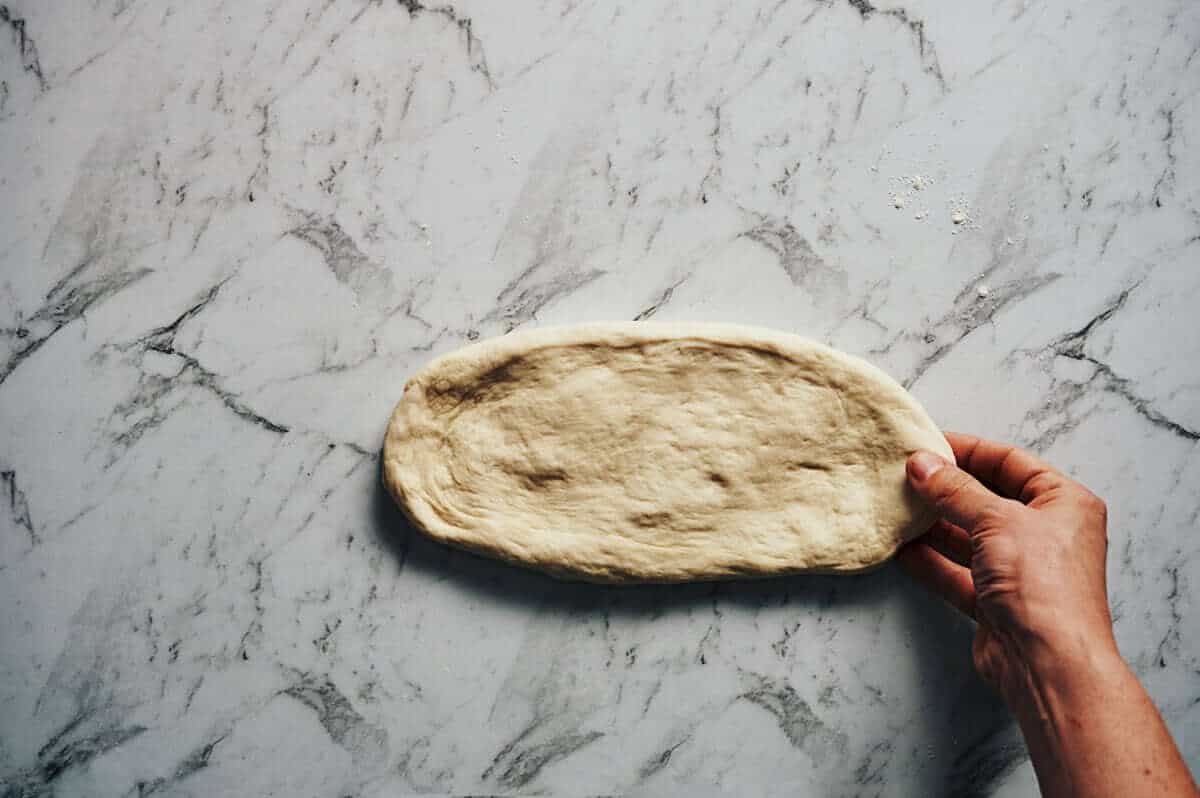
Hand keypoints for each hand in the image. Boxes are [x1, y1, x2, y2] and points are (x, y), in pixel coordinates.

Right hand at [897, 433, 1116, 704]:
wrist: (1048, 663)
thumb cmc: (1042, 584)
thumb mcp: (997, 521)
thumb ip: (955, 491)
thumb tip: (921, 464)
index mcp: (1065, 504)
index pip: (1011, 463)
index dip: (969, 450)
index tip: (928, 444)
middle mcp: (1046, 535)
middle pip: (987, 499)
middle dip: (946, 490)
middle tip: (905, 475)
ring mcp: (1020, 570)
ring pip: (969, 537)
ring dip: (933, 525)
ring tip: (896, 508)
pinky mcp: (996, 602)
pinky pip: (957, 572)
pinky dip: (930, 561)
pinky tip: (902, 548)